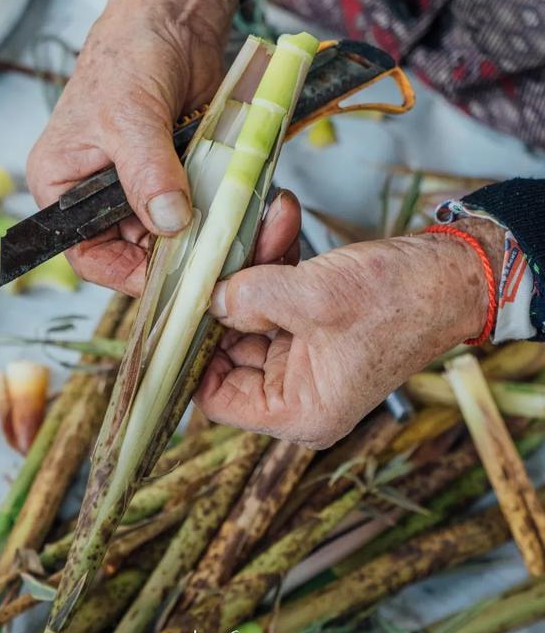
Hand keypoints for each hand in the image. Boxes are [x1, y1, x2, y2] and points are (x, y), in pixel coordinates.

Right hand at [26, 0, 249, 293]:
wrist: (173, 18)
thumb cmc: (128, 56)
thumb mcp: (129, 116)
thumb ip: (147, 172)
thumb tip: (169, 223)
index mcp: (65, 189)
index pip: (90, 254)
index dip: (128, 273)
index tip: (173, 278)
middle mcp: (103, 195)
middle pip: (142, 250)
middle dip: (183, 256)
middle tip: (225, 258)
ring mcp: (148, 186)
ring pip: (181, 234)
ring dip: (214, 235)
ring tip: (249, 230)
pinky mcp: (185, 175)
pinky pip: (207, 209)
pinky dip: (230, 212)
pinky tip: (257, 209)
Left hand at [196, 213, 500, 447]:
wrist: (454, 274)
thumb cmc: (397, 299)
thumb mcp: (314, 297)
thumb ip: (251, 299)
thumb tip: (206, 297)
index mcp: (300, 411)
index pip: (216, 396)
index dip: (192, 351)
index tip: (178, 304)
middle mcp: (300, 392)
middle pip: (229, 348)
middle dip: (225, 294)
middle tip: (218, 249)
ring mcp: (307, 357)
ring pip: (251, 314)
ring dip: (252, 266)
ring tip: (265, 224)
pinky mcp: (315, 324)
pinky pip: (276, 297)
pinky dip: (274, 261)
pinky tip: (280, 220)